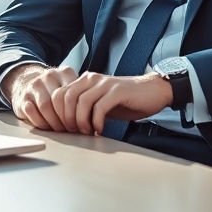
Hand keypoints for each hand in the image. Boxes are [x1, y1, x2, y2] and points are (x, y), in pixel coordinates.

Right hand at [3, 65, 77, 130]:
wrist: (26, 81)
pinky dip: (40, 122)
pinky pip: (31, 111)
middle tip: (71, 130)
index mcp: (64, 72)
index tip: (82, 123)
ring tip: (59, 130)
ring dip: (53, 122)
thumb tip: (96, 117)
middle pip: (60, 101)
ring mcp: (34, 85)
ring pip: (45, 107)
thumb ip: (81, 96)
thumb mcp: (70, 86)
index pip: (74, 93)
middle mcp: (49, 76)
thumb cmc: (54, 89)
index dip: (78, 112)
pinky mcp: (22, 96)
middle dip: (66, 119)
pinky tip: (47, 126)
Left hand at [50, 72, 174, 135]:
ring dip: (81, 121)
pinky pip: (99, 107)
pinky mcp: (117, 91)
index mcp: (84, 81)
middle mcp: (91, 79)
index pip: (59, 94)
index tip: (64, 129)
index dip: (58, 114)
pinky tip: (100, 130)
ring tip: (87, 132)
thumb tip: (68, 126)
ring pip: (81, 102)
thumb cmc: (127, 100)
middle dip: (67, 119)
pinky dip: (96, 121)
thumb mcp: (100, 104)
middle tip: (74, 132)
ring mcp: (105, 84)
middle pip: (66, 98)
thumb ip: (84, 109)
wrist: (154, 92)